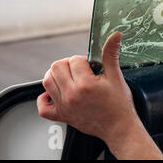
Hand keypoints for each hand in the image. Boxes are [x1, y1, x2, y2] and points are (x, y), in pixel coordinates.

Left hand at [37, 32, 162, 158]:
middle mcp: (72, 95)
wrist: (119, 127)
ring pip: (47, 82)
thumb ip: (111, 54)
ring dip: (56, 76)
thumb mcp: (116, 76)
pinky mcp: (62, 116)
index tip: (91, 67)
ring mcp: (64, 106)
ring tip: (70, 78)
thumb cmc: (120, 104)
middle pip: (56, 68)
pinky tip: (55, 93)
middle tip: (80, 70)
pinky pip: (43, 107)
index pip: (74, 60)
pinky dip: (45, 98)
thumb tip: (115, 35)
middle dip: (68, 65)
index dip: (83, 60)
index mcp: (85, 84)